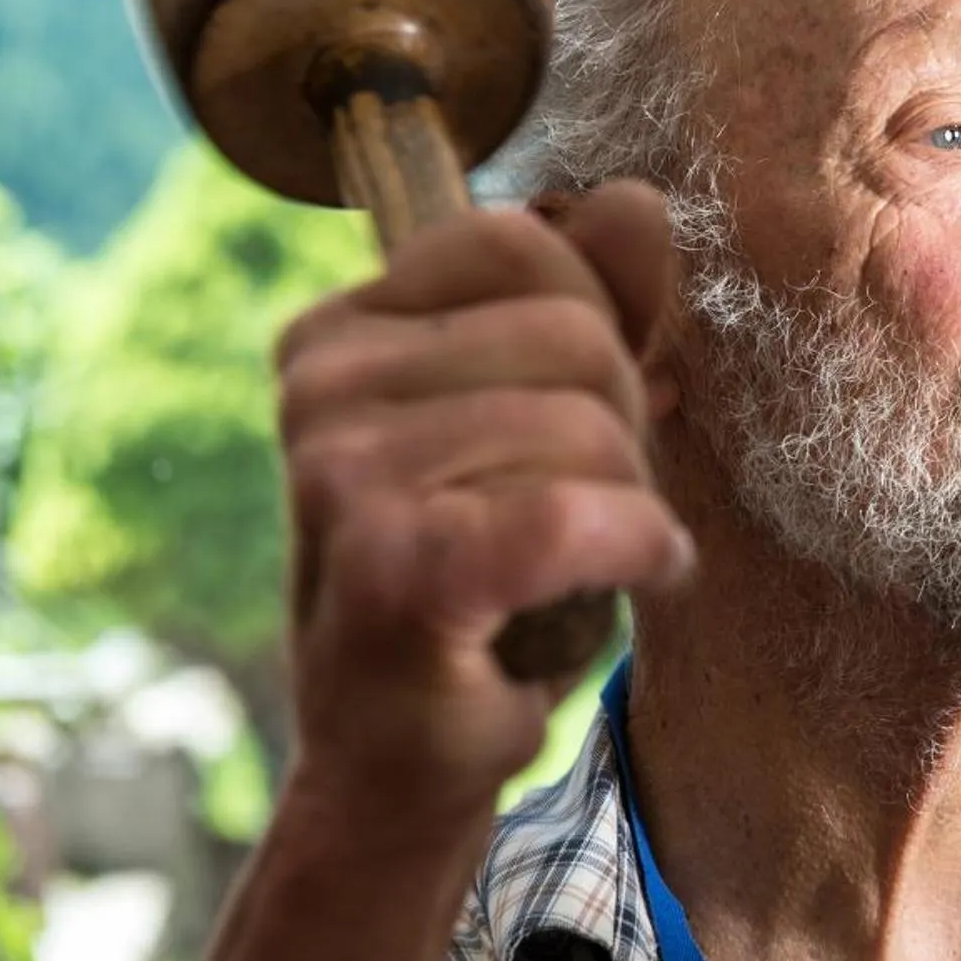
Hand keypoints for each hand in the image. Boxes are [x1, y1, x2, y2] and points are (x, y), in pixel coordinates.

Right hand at [269, 182, 693, 829]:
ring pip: (590, 427)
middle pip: (574, 334)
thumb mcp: (543, 414)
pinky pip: (575, 516)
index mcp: (337, 333)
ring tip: (576, 564)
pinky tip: (640, 574)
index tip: (565, 422)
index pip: (520, 243)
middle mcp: (320, 389)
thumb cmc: (484, 579)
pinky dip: (639, 549)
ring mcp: (344, 476)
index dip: (592, 329)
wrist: (404, 763)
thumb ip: (597, 298)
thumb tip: (636, 198)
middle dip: (621, 424)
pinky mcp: (395, 568)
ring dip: (628, 504)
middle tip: (581, 511)